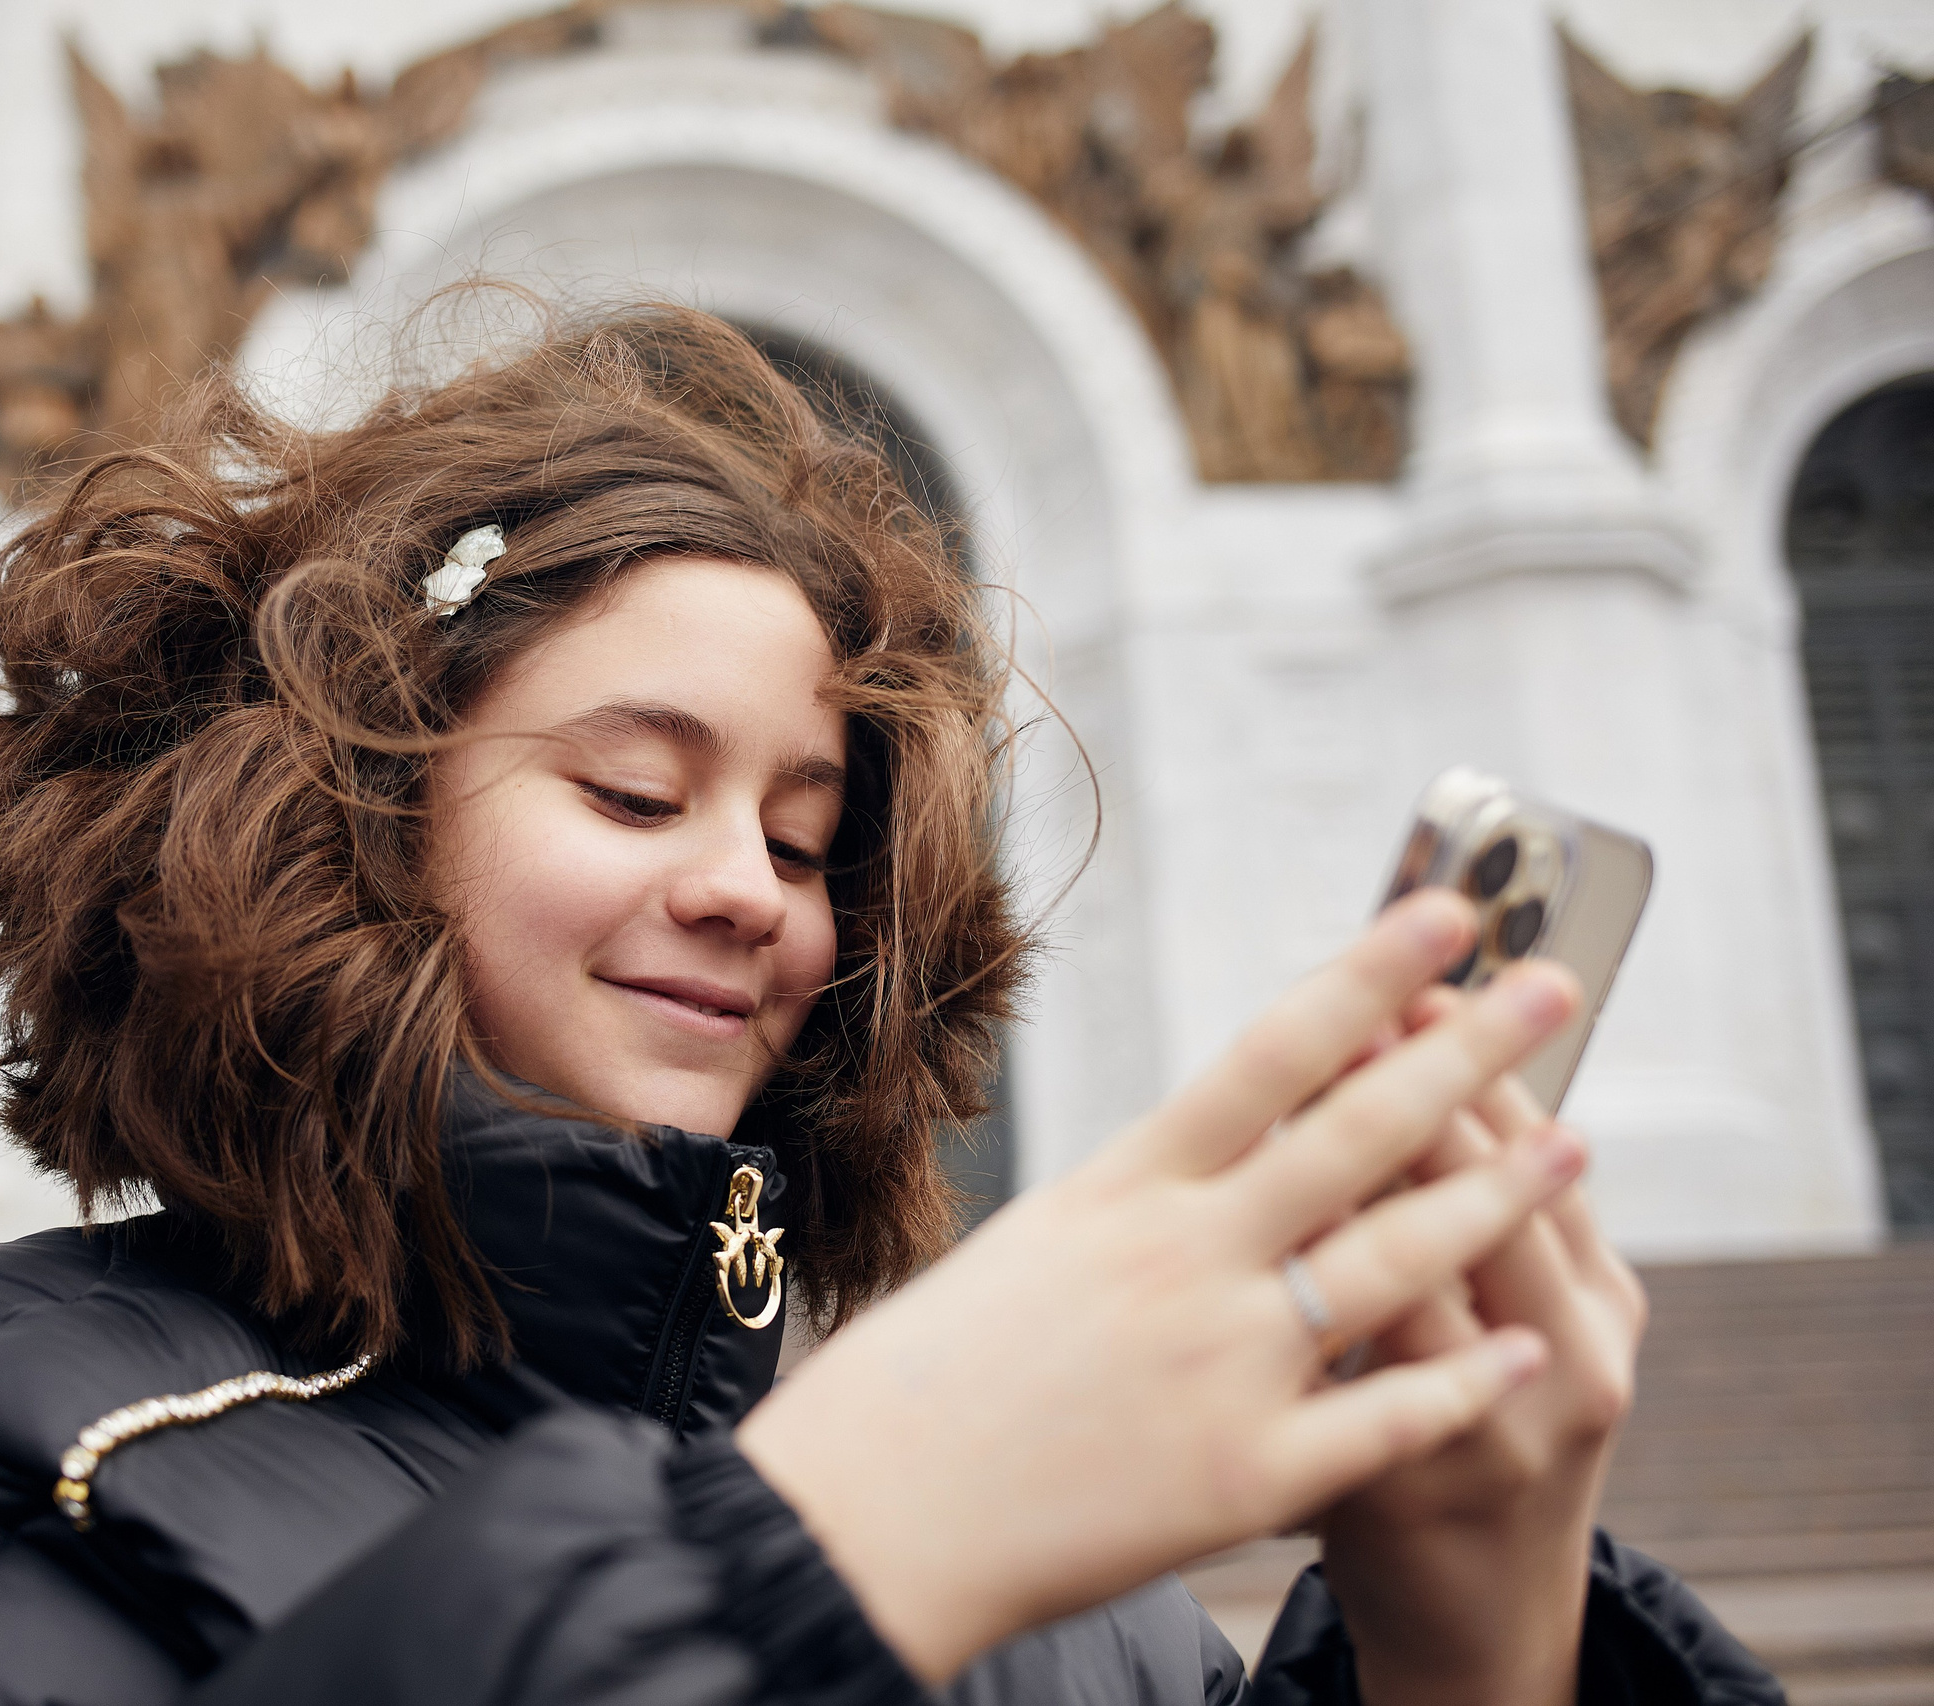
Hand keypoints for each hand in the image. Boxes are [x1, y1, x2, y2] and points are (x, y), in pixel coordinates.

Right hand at [737, 891, 1586, 1683]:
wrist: (867, 1518)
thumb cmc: (924, 1375)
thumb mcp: (1030, 1243)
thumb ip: (1142, 1200)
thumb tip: (1225, 1146)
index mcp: (1121, 1189)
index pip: (1273, 1053)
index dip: (1370, 974)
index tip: (1448, 911)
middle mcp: (1182, 1259)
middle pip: (1359, 1134)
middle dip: (1470, 1052)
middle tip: (1555, 988)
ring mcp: (1222, 1366)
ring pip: (1397, 1261)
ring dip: (1498, 1197)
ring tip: (1575, 1141)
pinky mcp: (1245, 1478)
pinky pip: (1386, 1418)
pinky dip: (1464, 1380)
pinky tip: (1526, 1346)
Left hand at [1319, 1002, 1646, 1705]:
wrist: (1473, 1619)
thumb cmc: (1471, 1434)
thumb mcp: (1512, 1326)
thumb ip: (1468, 1219)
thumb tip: (1405, 1045)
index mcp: (1596, 1301)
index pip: (1536, 1149)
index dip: (1471, 1059)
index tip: (1419, 972)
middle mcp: (1569, 1359)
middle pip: (1490, 1192)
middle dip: (1426, 1085)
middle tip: (1366, 996)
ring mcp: (1488, 1426)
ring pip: (1420, 1269)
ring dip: (1364, 1170)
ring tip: (1311, 1080)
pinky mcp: (1385, 1479)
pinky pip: (1347, 1365)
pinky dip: (1307, 1289)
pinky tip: (1262, 1232)